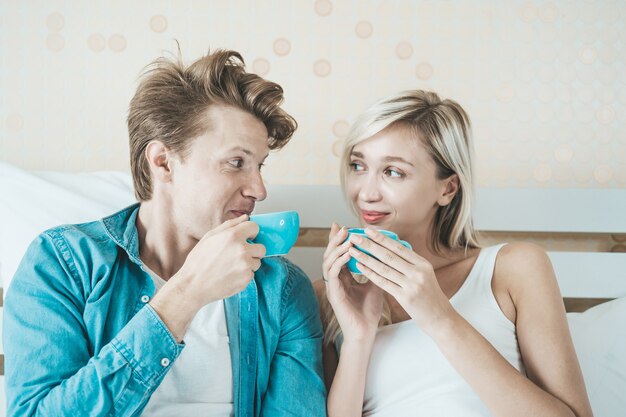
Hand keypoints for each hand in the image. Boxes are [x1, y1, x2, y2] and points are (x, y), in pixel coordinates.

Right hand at [171, 214, 265, 308]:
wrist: (193, 285)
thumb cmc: (198, 262)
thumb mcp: (210, 236)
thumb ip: (230, 225)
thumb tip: (245, 218)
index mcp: (233, 236)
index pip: (255, 227)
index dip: (250, 233)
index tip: (247, 238)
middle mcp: (242, 250)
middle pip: (261, 247)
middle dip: (253, 250)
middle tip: (239, 255)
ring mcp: (246, 265)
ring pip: (257, 262)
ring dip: (248, 264)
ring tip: (231, 266)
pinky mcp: (246, 279)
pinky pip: (252, 274)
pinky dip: (244, 275)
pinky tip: (230, 275)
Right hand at [322, 223, 382, 342]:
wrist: (366, 332)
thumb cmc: (368, 311)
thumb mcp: (374, 285)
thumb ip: (374, 270)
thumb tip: (383, 254)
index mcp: (343, 278)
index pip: (338, 254)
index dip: (339, 241)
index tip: (343, 226)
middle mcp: (336, 280)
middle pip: (330, 255)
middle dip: (335, 240)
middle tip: (343, 228)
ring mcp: (333, 287)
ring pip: (328, 262)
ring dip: (337, 248)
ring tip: (346, 238)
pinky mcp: (334, 294)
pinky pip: (332, 274)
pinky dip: (339, 262)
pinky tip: (347, 254)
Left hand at [347, 228, 454, 334]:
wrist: (440, 318)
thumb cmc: (429, 296)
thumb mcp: (424, 275)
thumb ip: (409, 263)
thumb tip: (391, 248)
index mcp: (422, 264)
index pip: (399, 247)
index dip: (382, 238)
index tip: (368, 230)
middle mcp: (418, 272)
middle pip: (389, 255)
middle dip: (369, 244)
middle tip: (354, 236)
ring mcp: (412, 285)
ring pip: (383, 268)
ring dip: (365, 258)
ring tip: (352, 250)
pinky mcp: (405, 297)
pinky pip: (383, 282)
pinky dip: (370, 273)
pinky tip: (359, 267)